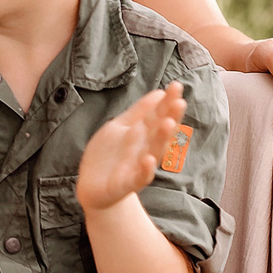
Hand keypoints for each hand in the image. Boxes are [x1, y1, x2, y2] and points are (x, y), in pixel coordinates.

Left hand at [78, 84, 186, 211]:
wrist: (92, 186)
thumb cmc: (110, 154)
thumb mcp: (120, 127)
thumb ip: (139, 112)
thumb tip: (159, 92)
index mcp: (143, 134)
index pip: (158, 115)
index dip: (167, 101)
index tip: (177, 86)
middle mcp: (145, 148)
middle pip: (160, 131)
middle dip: (170, 117)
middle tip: (179, 102)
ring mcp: (137, 166)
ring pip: (154, 152)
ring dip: (162, 139)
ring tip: (168, 123)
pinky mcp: (127, 184)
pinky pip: (139, 178)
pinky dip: (145, 170)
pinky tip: (148, 159)